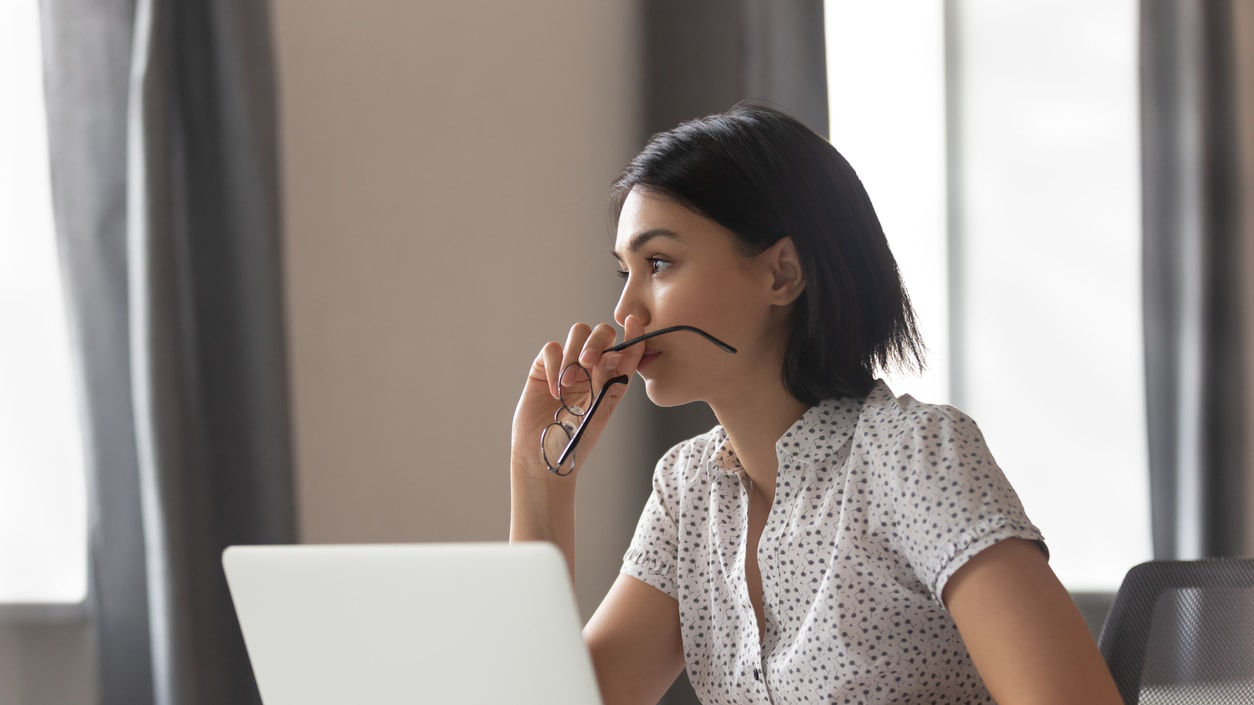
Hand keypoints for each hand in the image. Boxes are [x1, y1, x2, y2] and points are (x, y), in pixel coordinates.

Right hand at [510, 315, 646, 480]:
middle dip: (597, 342)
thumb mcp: (598, 413)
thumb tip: (614, 354)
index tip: (634, 323)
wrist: (542, 456)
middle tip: (588, 363)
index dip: (633, 333)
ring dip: (575, 353)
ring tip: (568, 383)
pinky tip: (553, 390)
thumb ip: (607, 383)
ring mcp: (568, 365)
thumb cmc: (576, 441)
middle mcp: (593, 368)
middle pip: (602, 332)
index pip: (627, 349)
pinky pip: (552, 349)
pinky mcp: (544, 368)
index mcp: (613, 379)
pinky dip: (554, 365)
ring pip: (578, 332)